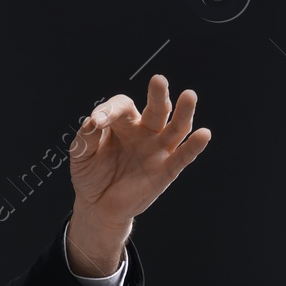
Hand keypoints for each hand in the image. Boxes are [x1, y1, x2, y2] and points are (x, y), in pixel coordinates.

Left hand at [70, 74, 210, 224]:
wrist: (97, 206)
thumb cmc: (90, 175)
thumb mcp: (81, 155)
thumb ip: (86, 137)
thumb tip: (93, 121)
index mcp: (123, 123)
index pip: (122, 106)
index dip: (110, 110)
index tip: (97, 122)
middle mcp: (144, 132)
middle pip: (156, 109)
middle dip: (158, 95)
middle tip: (158, 80)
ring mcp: (157, 150)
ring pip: (175, 127)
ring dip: (184, 112)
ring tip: (189, 95)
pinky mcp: (166, 171)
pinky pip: (182, 156)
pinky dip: (194, 146)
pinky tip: (204, 134)